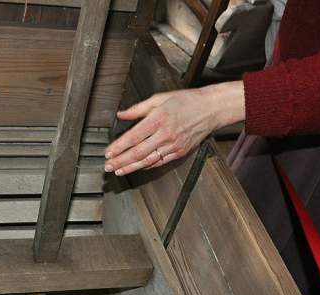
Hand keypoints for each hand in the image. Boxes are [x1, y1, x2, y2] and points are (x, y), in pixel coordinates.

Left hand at [104, 81, 245, 175]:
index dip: (119, 147)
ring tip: (118, 170)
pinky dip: (146, 166)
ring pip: (148, 160)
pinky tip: (136, 168)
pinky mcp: (180, 152)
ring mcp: (173, 145)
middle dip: (121, 161)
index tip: (108, 152)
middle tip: (108, 166)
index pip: (133, 137)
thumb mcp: (160, 98)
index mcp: (159, 118)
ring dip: (131, 167)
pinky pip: (160, 162)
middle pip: (138, 152)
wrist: (211, 109)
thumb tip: (121, 115)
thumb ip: (138, 109)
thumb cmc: (186, 101)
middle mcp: (166, 134)